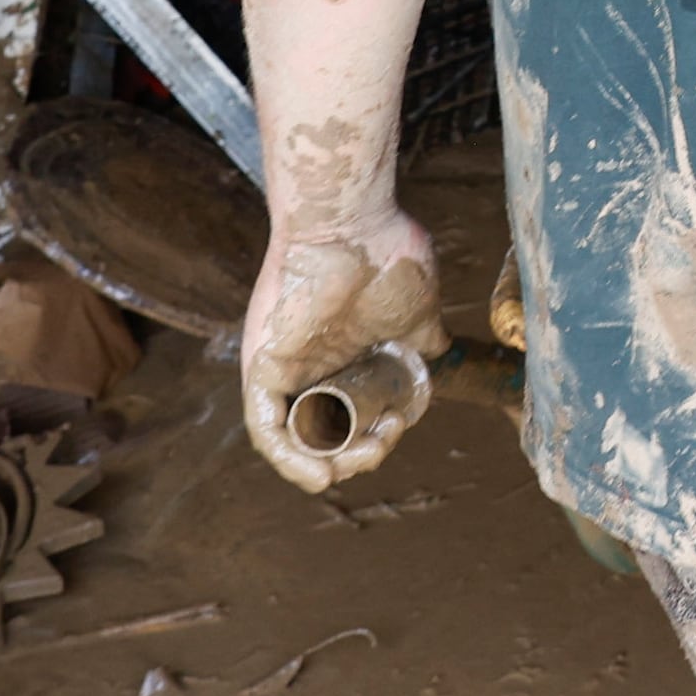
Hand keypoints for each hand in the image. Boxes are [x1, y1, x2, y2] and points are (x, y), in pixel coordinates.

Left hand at [241, 211, 447, 493]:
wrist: (353, 221)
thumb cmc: (384, 253)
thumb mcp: (416, 310)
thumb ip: (422, 336)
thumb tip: (434, 353)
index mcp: (343, 357)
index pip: (349, 416)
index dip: (372, 436)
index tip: (396, 427)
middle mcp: (309, 366)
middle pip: (322, 435)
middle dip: (355, 455)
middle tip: (380, 444)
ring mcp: (284, 368)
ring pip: (294, 439)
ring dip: (326, 463)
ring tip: (357, 460)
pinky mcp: (261, 368)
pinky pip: (266, 428)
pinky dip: (289, 458)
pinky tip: (319, 474)